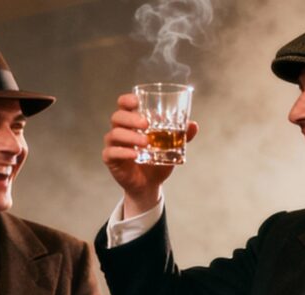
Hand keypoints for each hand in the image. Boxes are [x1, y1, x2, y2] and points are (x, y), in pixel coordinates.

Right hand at [102, 93, 198, 217]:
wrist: (149, 185)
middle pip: (117, 117)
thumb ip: (182, 136)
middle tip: (146, 123)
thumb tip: (193, 125)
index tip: (137, 101)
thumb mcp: (171, 148)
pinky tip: (136, 154)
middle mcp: (120, 130)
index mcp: (132, 122)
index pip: (123, 104)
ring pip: (115, 134)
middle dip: (131, 118)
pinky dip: (123, 152)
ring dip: (130, 136)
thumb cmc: (157, 161)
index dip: (127, 100)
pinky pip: (112, 152)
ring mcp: (114, 145)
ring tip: (146, 142)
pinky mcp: (111, 160)